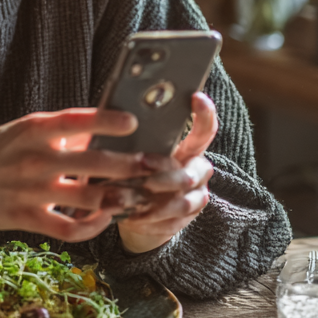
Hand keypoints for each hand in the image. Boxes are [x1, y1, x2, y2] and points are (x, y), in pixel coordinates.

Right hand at [0, 108, 147, 250]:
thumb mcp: (20, 131)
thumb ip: (58, 132)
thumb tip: (100, 131)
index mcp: (34, 129)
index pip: (78, 120)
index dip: (109, 121)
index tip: (134, 123)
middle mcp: (35, 158)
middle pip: (95, 163)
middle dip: (133, 166)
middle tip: (158, 167)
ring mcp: (31, 190)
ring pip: (90, 198)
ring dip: (120, 199)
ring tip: (140, 197)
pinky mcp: (26, 218)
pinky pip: (69, 228)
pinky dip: (92, 227)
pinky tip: (105, 220)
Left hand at [116, 92, 216, 253]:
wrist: (138, 212)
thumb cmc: (134, 172)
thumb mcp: (135, 151)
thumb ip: (134, 138)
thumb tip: (112, 115)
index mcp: (189, 149)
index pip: (205, 129)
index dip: (205, 113)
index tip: (196, 97)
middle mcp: (197, 171)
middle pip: (193, 172)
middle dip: (166, 170)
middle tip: (143, 163)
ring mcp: (195, 197)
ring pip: (184, 201)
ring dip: (157, 199)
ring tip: (132, 195)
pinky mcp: (186, 221)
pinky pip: (173, 220)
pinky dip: (151, 217)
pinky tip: (131, 214)